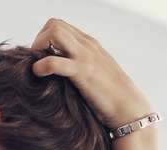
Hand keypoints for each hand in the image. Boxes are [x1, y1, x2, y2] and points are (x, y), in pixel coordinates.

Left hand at [31, 18, 153, 128]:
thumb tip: (58, 67)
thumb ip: (79, 64)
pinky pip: (54, 62)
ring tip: (38, 66)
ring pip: (54, 33)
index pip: (60, 25)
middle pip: (54, 24)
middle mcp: (87, 45)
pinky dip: (40, 67)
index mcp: (89, 44)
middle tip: (38, 61)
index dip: (45, 38)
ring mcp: (85, 57)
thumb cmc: (110, 95)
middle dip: (39, 40)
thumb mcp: (94, 71)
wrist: (128, 107)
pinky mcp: (83, 72)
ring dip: (39, 47)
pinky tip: (40, 76)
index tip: (42, 57)